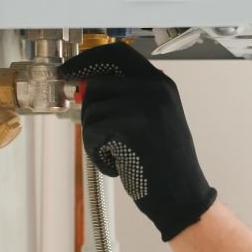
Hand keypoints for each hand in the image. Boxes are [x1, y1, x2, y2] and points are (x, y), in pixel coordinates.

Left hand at [60, 43, 216, 241]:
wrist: (183, 197)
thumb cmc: (165, 166)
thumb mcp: (154, 120)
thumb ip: (126, 98)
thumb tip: (84, 86)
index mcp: (161, 84)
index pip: (117, 54)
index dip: (87, 61)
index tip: (68, 71)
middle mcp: (154, 88)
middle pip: (96, 82)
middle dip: (88, 110)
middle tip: (98, 134)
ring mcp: (144, 105)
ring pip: (91, 110)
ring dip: (95, 138)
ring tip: (119, 154)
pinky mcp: (130, 126)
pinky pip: (93, 133)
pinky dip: (98, 154)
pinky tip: (119, 165)